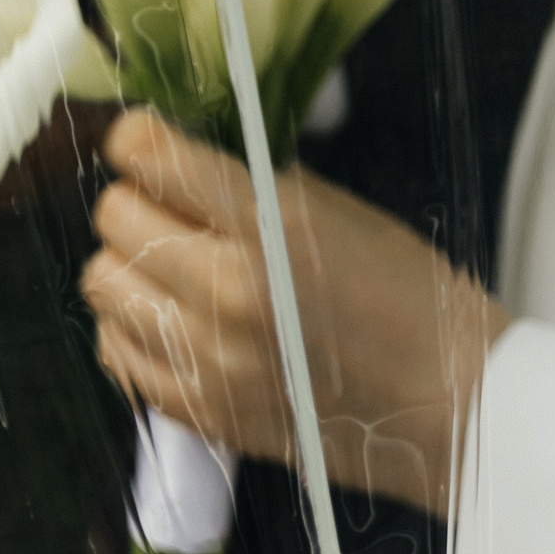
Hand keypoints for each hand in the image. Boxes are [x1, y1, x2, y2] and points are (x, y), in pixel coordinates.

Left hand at [82, 109, 504, 518]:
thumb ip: (254, 187)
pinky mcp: (203, 415)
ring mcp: (207, 363)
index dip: (139, 138)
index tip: (146, 140)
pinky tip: (176, 320)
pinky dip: (135, 329)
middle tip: (171, 205)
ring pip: (102, 286)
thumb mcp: (340, 213)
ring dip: (131, 266)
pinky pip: (118, 355)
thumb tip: (184, 161)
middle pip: (113, 219)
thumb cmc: (411, 299)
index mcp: (266, 231)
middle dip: (135, 200)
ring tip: (174, 266)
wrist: (452, 405)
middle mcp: (225, 297)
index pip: (149, 158)